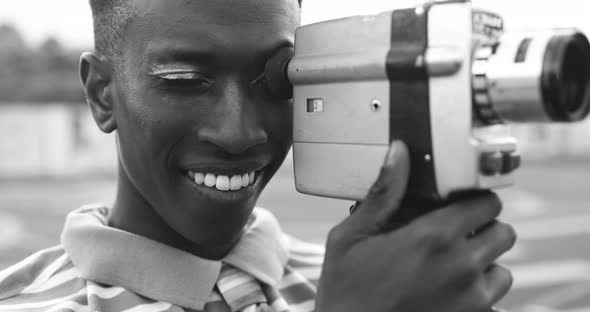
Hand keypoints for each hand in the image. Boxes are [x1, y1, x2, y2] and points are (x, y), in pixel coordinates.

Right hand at [316, 141, 516, 311]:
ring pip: (503, 272)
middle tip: (457, 235)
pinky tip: (447, 293)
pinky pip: (492, 303)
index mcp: (433, 238)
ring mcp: (471, 301)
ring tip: (452, 268)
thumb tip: (398, 154)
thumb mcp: (352, 237)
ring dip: (484, 266)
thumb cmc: (346, 292)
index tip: (460, 204)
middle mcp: (461, 268)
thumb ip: (383, 193)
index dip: (474, 200)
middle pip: (503, 234)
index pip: (486, 203)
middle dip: (483, 230)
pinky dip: (477, 295)